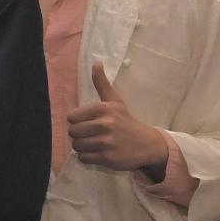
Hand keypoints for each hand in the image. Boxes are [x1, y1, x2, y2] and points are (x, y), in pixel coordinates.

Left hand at [65, 61, 170, 175]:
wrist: (147, 144)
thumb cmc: (126, 121)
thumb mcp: (115, 100)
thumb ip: (102, 83)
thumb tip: (96, 61)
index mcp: (103, 109)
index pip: (71, 117)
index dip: (76, 121)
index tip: (87, 123)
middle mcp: (104, 125)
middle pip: (73, 132)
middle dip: (79, 135)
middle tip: (90, 135)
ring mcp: (106, 142)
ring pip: (77, 146)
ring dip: (82, 147)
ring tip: (94, 144)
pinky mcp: (107, 158)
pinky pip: (83, 158)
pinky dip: (88, 157)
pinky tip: (98, 152)